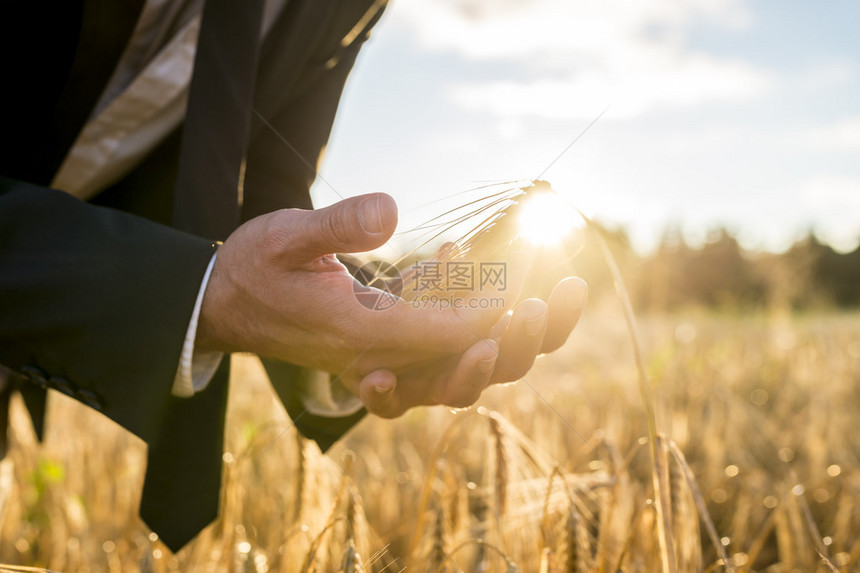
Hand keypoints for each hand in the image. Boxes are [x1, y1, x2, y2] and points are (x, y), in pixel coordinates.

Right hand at [197, 193, 586, 417]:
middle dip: (519, 341)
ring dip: (511, 341)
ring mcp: (387, 361)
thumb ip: (336, 226)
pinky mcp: (390, 349)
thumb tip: (391, 210)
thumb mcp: (285, 236)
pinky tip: (452, 253)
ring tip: (549, 296)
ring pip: (464, 373)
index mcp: (359, 337)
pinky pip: (442, 349)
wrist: (226, 304)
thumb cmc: (254, 269)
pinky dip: (465, 312)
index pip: (441, 339)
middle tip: (557, 297)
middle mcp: (380, 361)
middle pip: (467, 374)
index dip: (485, 315)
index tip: (521, 284)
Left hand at [355, 276, 586, 417]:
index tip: (573, 284)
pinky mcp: (384, 393)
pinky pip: (389, 405)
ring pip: (458, 393)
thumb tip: (451, 249)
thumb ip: (440, 269)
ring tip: (482, 349)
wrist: (335, 327)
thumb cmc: (390, 296)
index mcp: (487, 335)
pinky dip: (386, 395)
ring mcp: (425, 383)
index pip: (537, 334)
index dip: (561, 317)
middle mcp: (462, 365)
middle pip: (509, 366)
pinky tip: (379, 378)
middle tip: (535, 308)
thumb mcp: (418, 274)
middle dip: (526, 340)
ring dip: (473, 374)